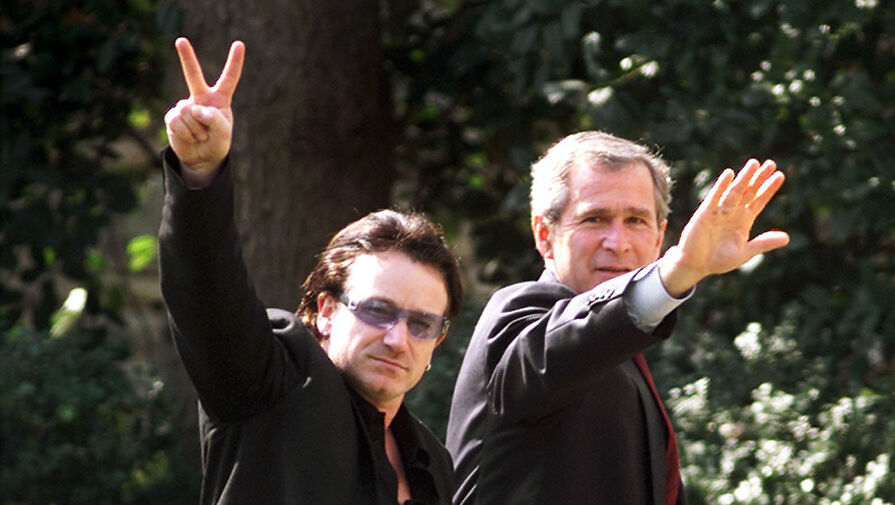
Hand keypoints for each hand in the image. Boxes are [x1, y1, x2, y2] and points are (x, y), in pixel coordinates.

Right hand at [164, 37, 244, 186]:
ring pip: (188, 112)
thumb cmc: (217, 142)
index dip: (234, 62)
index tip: (239, 44)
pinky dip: (186, 134)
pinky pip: (178, 122)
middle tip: (180, 40)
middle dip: (186, 57)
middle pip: (193, 75)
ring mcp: (185, 106)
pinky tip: (190, 138)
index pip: (229, 78)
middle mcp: (200, 98)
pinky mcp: (172, 117)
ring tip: (200, 136)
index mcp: (219, 99)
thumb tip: (195, 108)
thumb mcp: (224, 132)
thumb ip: (215, 119)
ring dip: (197, 130)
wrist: (202, 158)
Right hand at [658, 159, 789, 295]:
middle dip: (759, 178)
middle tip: (771, 163)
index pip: (759, 201)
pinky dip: (721, 186)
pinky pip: (714, 197)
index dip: (769, 189)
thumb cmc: (718, 260)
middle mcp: (732, 213)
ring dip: (744, 177)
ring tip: (754, 163)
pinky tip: (729, 174)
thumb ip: (763, 243)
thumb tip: (787, 238)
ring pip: (734, 191)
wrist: (696, 265)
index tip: (780, 175)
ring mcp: (718, 212)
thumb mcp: (745, 252)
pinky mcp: (705, 213)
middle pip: (748, 192)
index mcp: (743, 221)